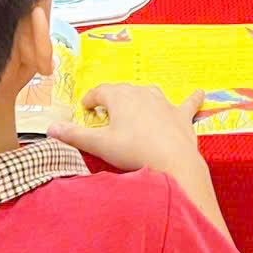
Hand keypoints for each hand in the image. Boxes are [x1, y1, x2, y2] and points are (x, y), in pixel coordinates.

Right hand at [53, 83, 204, 174]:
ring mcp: (163, 102)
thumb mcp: (99, 144)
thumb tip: (51, 129)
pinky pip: (188, 103)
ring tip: (134, 110)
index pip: (99, 92)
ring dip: (140, 100)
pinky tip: (202, 93)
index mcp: (119, 96)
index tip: (86, 109)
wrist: (171, 160)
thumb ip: (74, 135)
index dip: (90, 100)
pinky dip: (193, 98)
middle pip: (122, 92)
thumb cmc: (132, 150)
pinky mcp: (181, 115)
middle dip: (112, 101)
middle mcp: (142, 93)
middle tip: (106, 116)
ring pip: (148, 94)